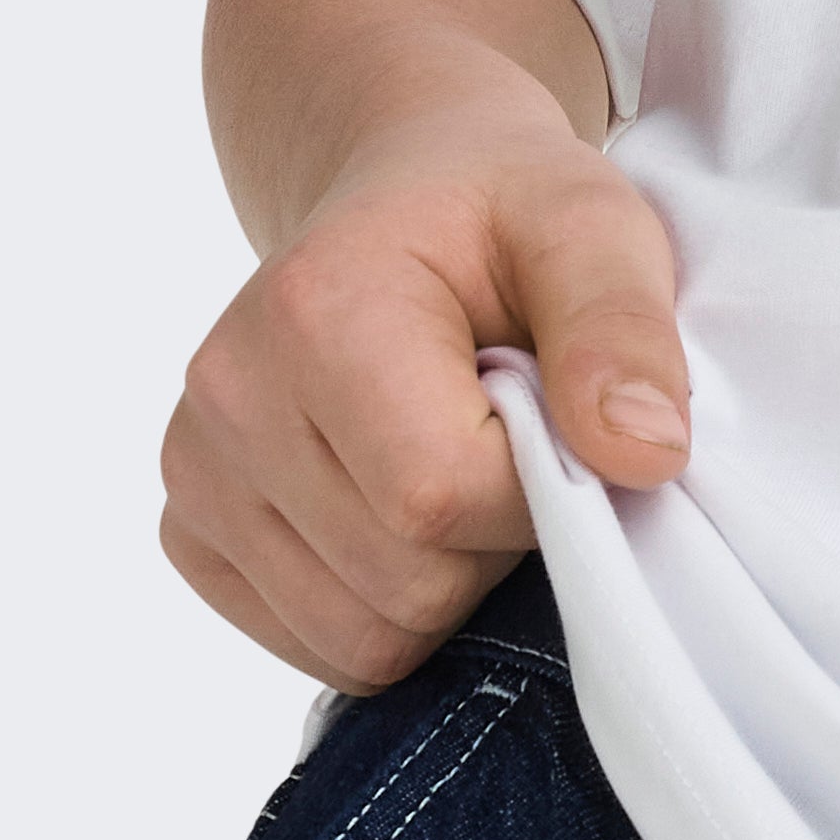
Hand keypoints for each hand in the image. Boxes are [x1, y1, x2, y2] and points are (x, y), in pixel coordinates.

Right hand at [162, 100, 689, 692]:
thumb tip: (645, 455)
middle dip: (498, 540)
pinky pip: (321, 649)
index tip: (566, 423)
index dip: (541, 492)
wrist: (408, 190)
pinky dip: (391, 608)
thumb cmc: (505, 212)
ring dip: (449, 583)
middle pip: (405, 584)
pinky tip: (408, 507)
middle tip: (517, 438)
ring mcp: (198, 473)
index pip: (441, 496)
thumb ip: (623, 332)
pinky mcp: (194, 533)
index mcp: (313, 310)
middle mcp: (229, 396)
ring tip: (465, 465)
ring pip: (363, 640)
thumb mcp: (595, 227)